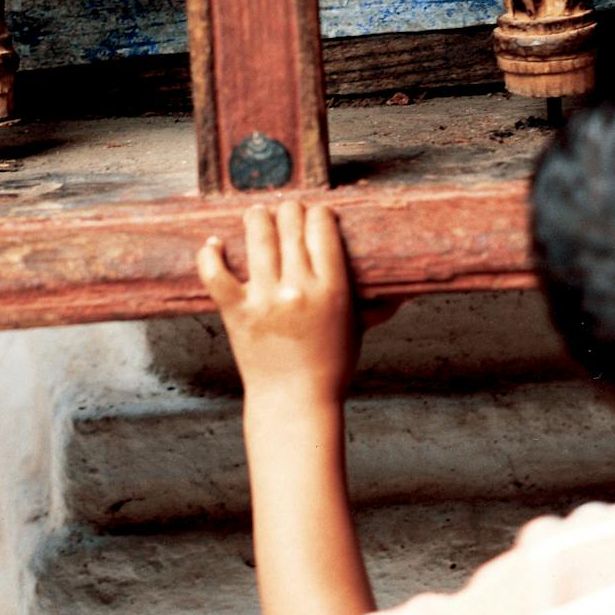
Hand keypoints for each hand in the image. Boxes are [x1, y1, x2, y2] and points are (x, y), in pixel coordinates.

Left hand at [200, 200, 358, 409]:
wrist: (294, 403)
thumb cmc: (330, 367)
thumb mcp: (358, 329)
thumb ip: (377, 305)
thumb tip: (404, 290)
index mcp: (331, 287)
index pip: (321, 225)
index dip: (319, 212)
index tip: (316, 215)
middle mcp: (298, 287)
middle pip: (290, 222)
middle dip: (290, 210)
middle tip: (287, 213)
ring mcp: (265, 299)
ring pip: (257, 235)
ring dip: (256, 218)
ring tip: (256, 215)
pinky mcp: (237, 312)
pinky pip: (216, 274)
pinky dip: (210, 254)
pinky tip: (214, 244)